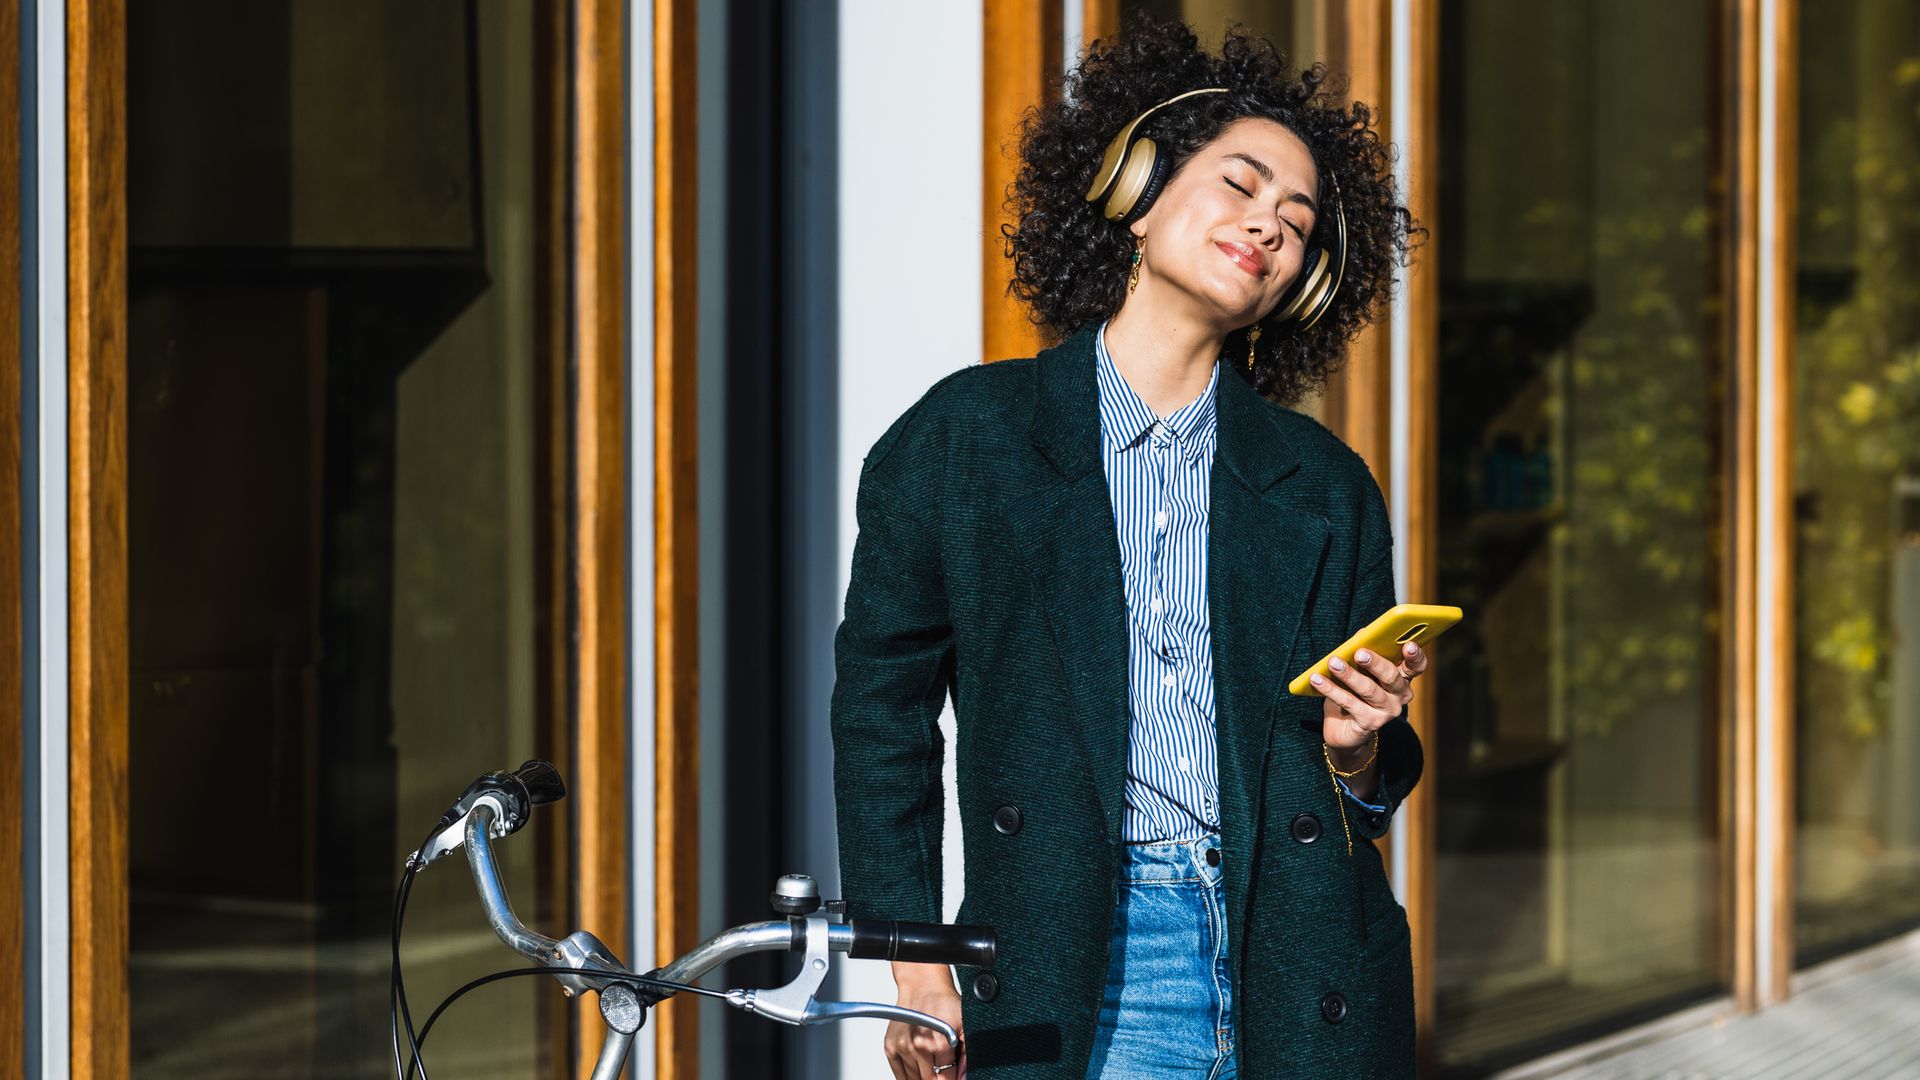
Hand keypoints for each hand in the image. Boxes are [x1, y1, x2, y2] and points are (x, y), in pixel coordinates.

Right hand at [886, 962, 965, 1079]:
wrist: (922, 987)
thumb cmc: (943, 1004)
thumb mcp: (965, 1027)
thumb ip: (968, 1056)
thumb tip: (963, 1078)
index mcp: (939, 1044)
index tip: (953, 1075)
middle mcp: (918, 1047)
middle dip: (939, 1079)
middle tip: (944, 1071)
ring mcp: (902, 1048)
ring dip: (924, 1077)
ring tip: (931, 1064)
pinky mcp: (890, 1047)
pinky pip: (899, 1075)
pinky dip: (909, 1077)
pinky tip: (918, 1070)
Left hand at [1313, 641, 1428, 755]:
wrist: (1345, 729)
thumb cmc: (1354, 692)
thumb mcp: (1360, 670)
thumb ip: (1364, 651)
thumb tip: (1363, 632)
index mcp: (1403, 678)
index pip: (1416, 666)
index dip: (1415, 655)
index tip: (1408, 644)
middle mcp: (1400, 696)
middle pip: (1391, 677)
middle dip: (1375, 663)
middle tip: (1360, 653)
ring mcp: (1387, 712)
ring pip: (1369, 690)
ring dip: (1349, 675)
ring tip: (1333, 662)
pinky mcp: (1370, 723)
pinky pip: (1349, 703)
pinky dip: (1331, 689)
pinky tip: (1317, 679)